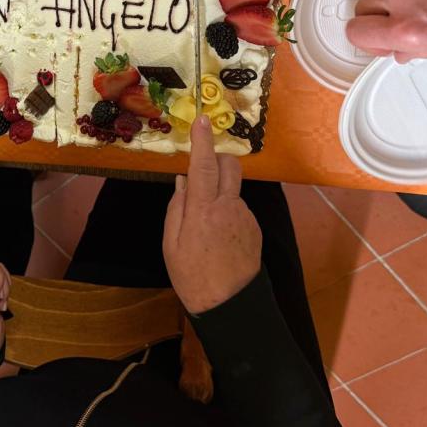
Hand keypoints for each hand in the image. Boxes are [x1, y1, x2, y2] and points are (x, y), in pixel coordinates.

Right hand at [163, 115, 261, 314]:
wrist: (230, 306)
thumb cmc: (192, 276)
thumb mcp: (171, 244)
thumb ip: (177, 208)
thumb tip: (183, 182)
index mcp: (203, 210)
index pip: (203, 166)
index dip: (202, 141)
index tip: (201, 119)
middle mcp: (229, 207)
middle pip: (229, 166)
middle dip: (216, 160)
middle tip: (202, 172)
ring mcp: (246, 217)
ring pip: (233, 189)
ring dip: (219, 193)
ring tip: (204, 226)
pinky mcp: (255, 228)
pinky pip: (239, 209)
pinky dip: (227, 212)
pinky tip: (218, 238)